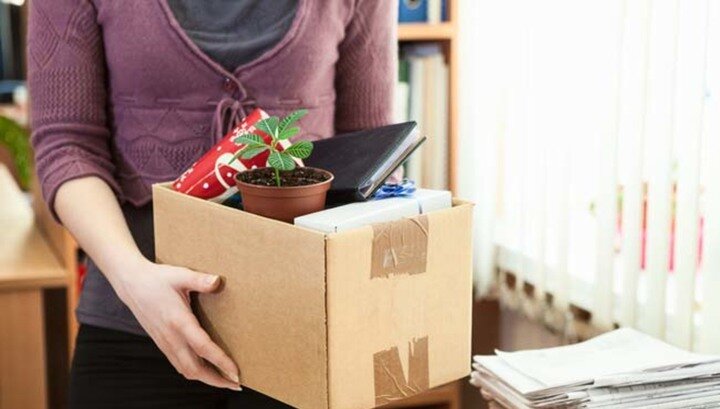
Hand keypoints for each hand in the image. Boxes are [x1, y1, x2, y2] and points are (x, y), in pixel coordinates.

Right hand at [111, 258, 240, 389]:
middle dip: (216, 380)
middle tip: (236, 383)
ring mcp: (165, 342)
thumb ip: (200, 279)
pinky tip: (206, 370)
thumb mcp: (180, 275)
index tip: (236, 373)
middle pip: (194, 369)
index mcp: (178, 321)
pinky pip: (179, 364)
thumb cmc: (157, 279)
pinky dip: (194, 372)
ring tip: (225, 380)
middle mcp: (171, 337)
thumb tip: (217, 281)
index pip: (203, 347)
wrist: (131, 284)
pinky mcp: (162, 343)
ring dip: (206, 378)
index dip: (220, 362)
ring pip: (186, 370)